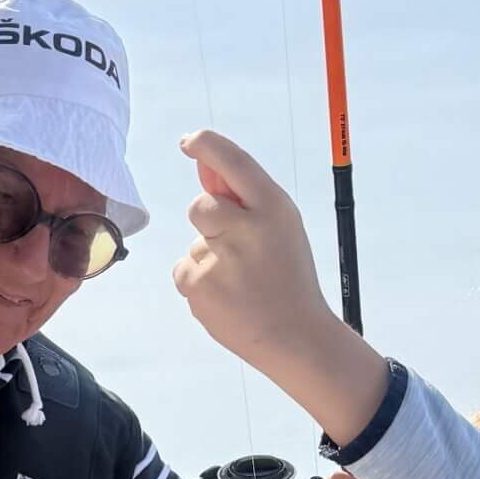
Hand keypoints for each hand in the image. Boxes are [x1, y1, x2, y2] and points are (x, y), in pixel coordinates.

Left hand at [172, 130, 339, 366]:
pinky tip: (228, 298)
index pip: (233, 161)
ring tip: (241, 284)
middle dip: (210, 222)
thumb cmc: (288, 275)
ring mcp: (220, 259)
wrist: (294, 336)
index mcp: (274, 208)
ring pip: (195, 243)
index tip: (189, 142)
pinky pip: (185, 270)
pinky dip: (200, 282)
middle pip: (201, 205)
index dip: (206, 144)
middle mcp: (246, 228)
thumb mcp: (281, 227)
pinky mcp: (198, 286)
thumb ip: (244, 198)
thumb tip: (203, 165)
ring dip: (211, 258)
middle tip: (240, 252)